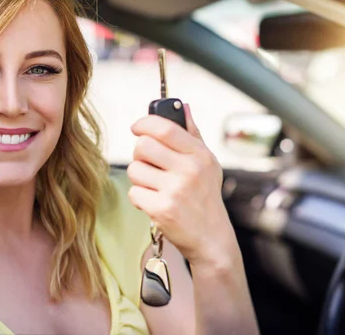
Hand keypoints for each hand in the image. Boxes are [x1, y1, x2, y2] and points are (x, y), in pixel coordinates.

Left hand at [127, 104, 234, 266]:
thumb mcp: (207, 163)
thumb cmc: (205, 197)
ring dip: (139, 178)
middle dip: (140, 154)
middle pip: (142, 146)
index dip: (144, 123)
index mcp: (199, 154)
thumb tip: (183, 105)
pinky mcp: (162, 209)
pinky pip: (134, 192)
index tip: (137, 127)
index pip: (164, 128)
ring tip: (155, 186)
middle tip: (148, 163)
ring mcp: (175, 190)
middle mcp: (189, 170)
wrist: (211, 238)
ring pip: (135, 170)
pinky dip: (140, 197)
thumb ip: (193, 134)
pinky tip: (154, 202)